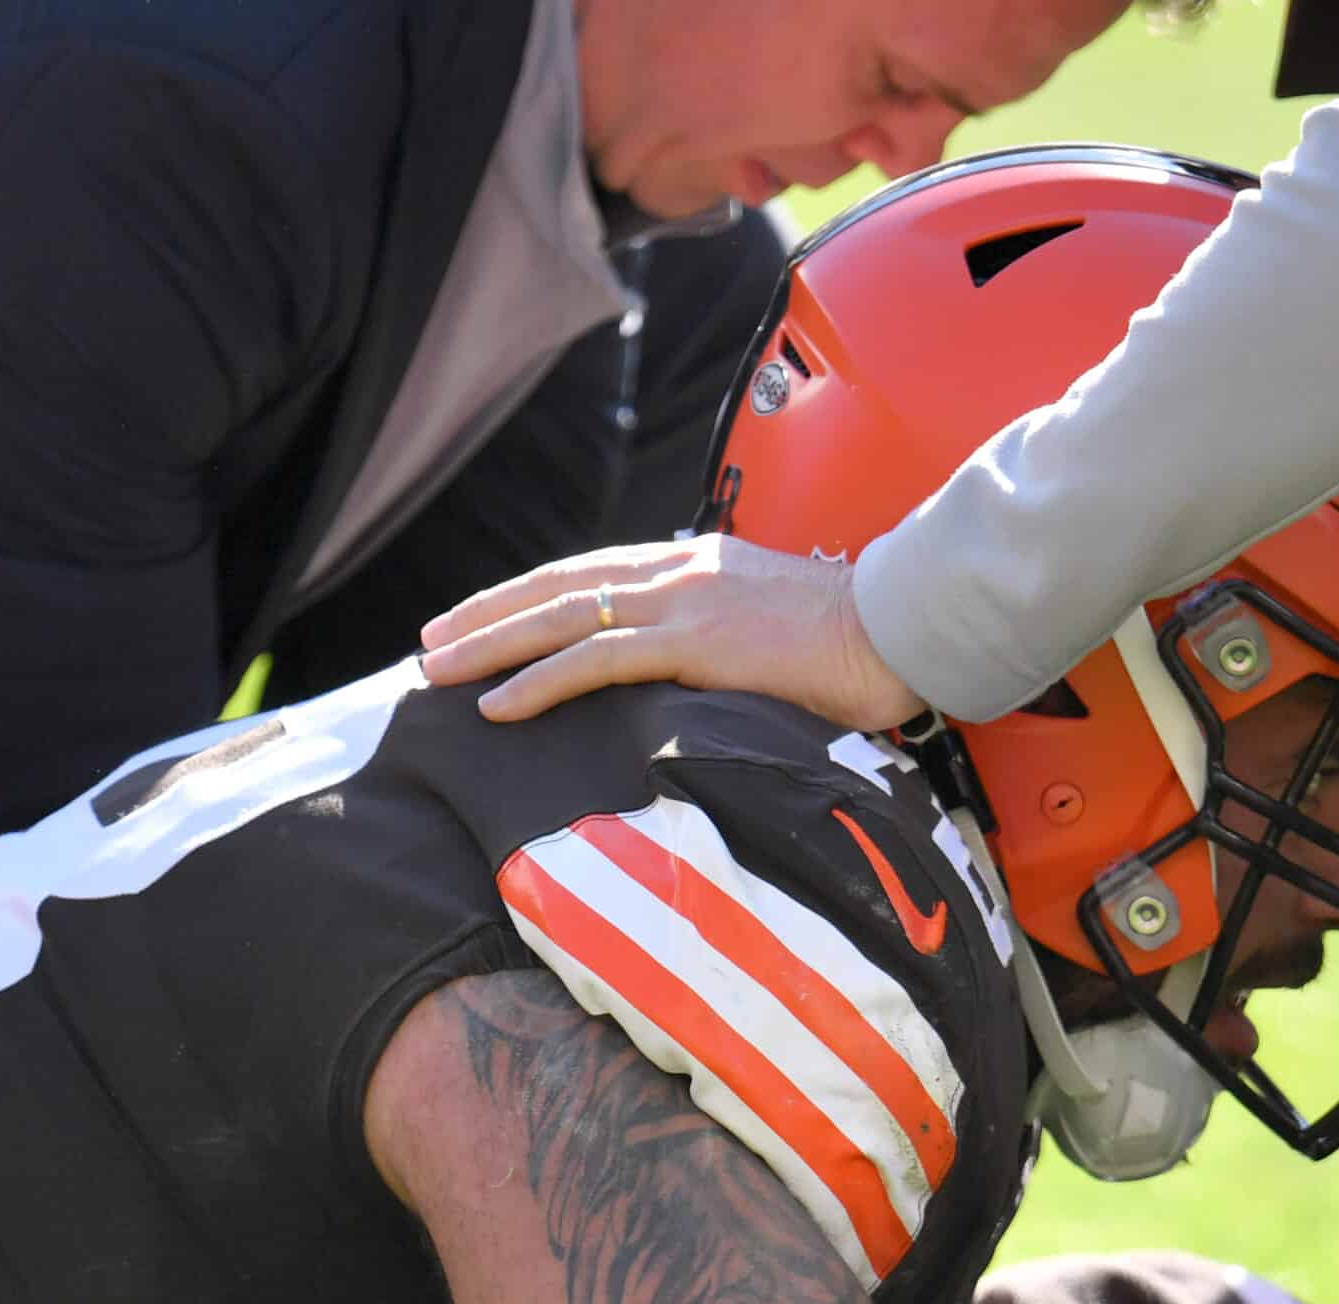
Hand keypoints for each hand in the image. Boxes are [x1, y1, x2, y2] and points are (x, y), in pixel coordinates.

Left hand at [419, 535, 927, 730]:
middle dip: (486, 616)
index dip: (528, 596)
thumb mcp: (779, 628)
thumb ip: (731, 639)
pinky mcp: (694, 640)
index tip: (482, 618)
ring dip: (489, 647)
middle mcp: (679, 571)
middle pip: (557, 588)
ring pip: (559, 619)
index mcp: (697, 564)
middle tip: (429, 644)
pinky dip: (538, 681)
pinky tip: (497, 705)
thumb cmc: (861, 639)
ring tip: (437, 674)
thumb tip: (706, 673)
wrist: (908, 625)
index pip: (592, 576)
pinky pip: (596, 660)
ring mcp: (684, 601)